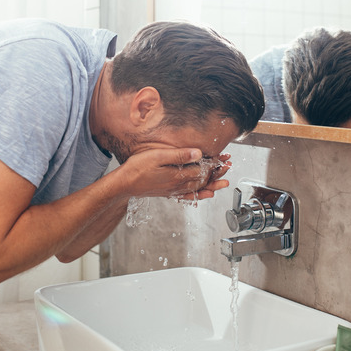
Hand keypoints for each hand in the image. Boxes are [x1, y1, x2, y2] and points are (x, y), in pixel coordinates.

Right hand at [115, 149, 231, 200]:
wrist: (123, 184)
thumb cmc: (137, 168)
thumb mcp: (158, 156)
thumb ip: (178, 155)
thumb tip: (198, 153)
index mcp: (177, 175)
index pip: (202, 169)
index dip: (214, 164)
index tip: (224, 159)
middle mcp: (178, 185)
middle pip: (203, 180)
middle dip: (216, 173)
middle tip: (228, 167)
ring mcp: (173, 190)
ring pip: (198, 189)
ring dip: (212, 185)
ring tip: (224, 183)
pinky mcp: (168, 193)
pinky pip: (187, 197)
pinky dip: (198, 196)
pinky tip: (204, 195)